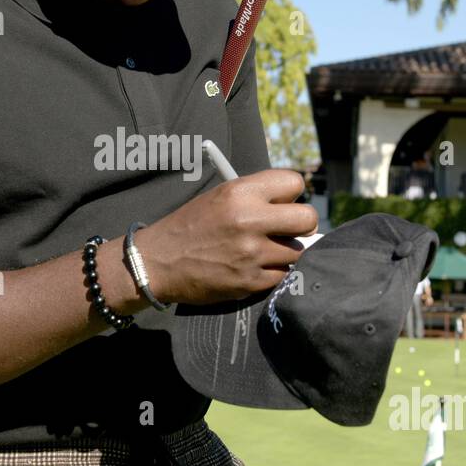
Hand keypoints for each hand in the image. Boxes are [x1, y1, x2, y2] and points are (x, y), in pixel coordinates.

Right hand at [133, 169, 318, 305]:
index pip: (295, 183)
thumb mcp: (220, 196)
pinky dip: (272, 272)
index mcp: (241, 192)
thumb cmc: (192, 225)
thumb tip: (295, 204)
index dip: (290, 195)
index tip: (282, 204)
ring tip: (263, 251)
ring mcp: (251, 253)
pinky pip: (282, 275)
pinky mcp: (250, 281)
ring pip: (298, 251)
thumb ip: (257, 196)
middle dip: (301, 225)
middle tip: (287, 230)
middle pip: (308, 219)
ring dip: (285, 252)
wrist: (158, 262)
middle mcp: (249, 220)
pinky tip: (253, 267)